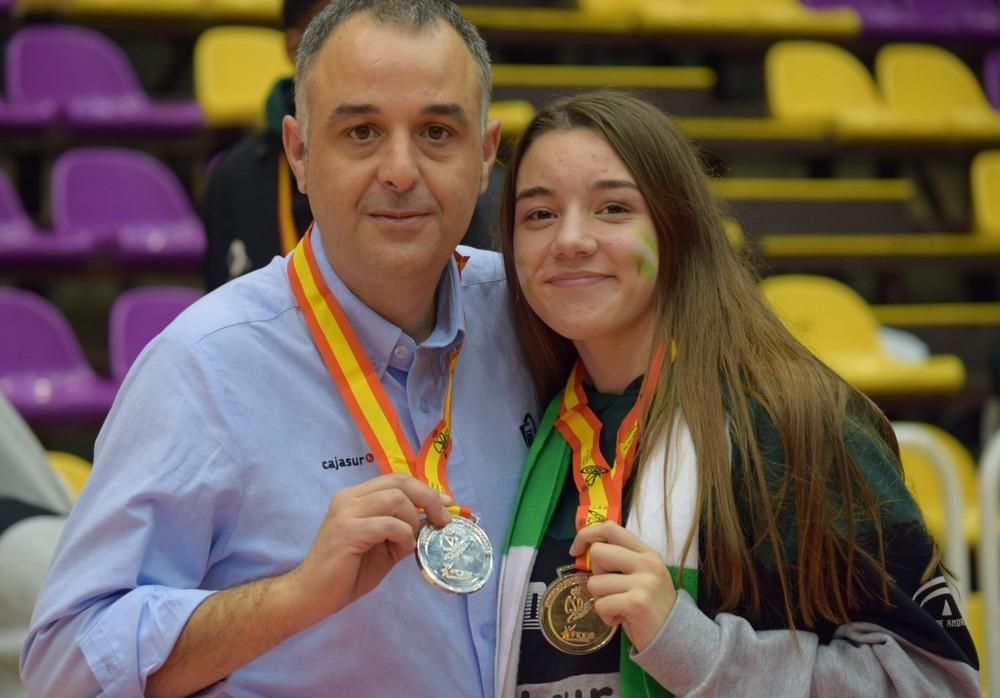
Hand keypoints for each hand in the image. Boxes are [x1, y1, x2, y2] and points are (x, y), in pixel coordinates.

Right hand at [288, 472, 451, 623]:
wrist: (311, 595)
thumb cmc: (346, 573)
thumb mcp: (383, 548)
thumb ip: (402, 531)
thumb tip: (431, 523)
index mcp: (355, 497)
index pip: (396, 479)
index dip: (425, 489)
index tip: (446, 504)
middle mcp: (349, 498)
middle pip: (399, 482)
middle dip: (428, 499)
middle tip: (442, 520)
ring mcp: (346, 512)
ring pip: (395, 499)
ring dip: (413, 520)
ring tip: (411, 541)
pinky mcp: (347, 530)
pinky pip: (388, 524)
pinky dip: (403, 535)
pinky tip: (402, 550)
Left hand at [569, 521, 676, 651]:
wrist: (674, 637)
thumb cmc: (649, 606)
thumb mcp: (640, 575)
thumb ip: (619, 560)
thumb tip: (584, 551)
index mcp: (646, 552)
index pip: (610, 528)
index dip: (586, 535)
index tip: (576, 551)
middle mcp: (647, 563)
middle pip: (598, 553)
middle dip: (596, 574)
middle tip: (611, 590)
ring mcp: (644, 582)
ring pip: (595, 582)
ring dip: (601, 599)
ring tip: (619, 607)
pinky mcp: (636, 603)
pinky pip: (600, 604)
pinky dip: (605, 615)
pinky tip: (620, 619)